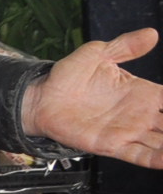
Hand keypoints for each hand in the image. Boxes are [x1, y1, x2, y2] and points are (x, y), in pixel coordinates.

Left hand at [23, 28, 162, 166]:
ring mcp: (129, 131)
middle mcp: (142, 114)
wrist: (41, 97)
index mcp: (143, 92)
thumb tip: (152, 34)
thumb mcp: (97, 54)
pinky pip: (141, 155)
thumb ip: (125, 46)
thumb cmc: (69, 76)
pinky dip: (157, 159)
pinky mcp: (113, 145)